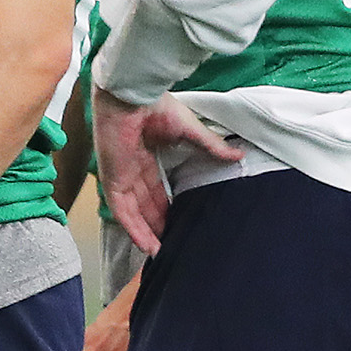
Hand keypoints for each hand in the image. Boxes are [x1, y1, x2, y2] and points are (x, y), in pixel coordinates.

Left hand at [91, 87, 238, 254]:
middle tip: (173, 243)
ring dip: (146, 232)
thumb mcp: (190, 131)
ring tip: (161, 253)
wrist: (132, 96)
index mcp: (144, 154)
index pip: (154, 187)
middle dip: (157, 223)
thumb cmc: (156, 106)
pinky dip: (133, 228)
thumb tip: (238, 155)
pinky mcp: (112, 178)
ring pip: (132, 212)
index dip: (166, 206)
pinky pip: (121, 210)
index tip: (180, 222)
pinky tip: (147, 246)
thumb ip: (211, 146)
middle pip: (144, 203)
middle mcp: (130, 167)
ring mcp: (120, 174)